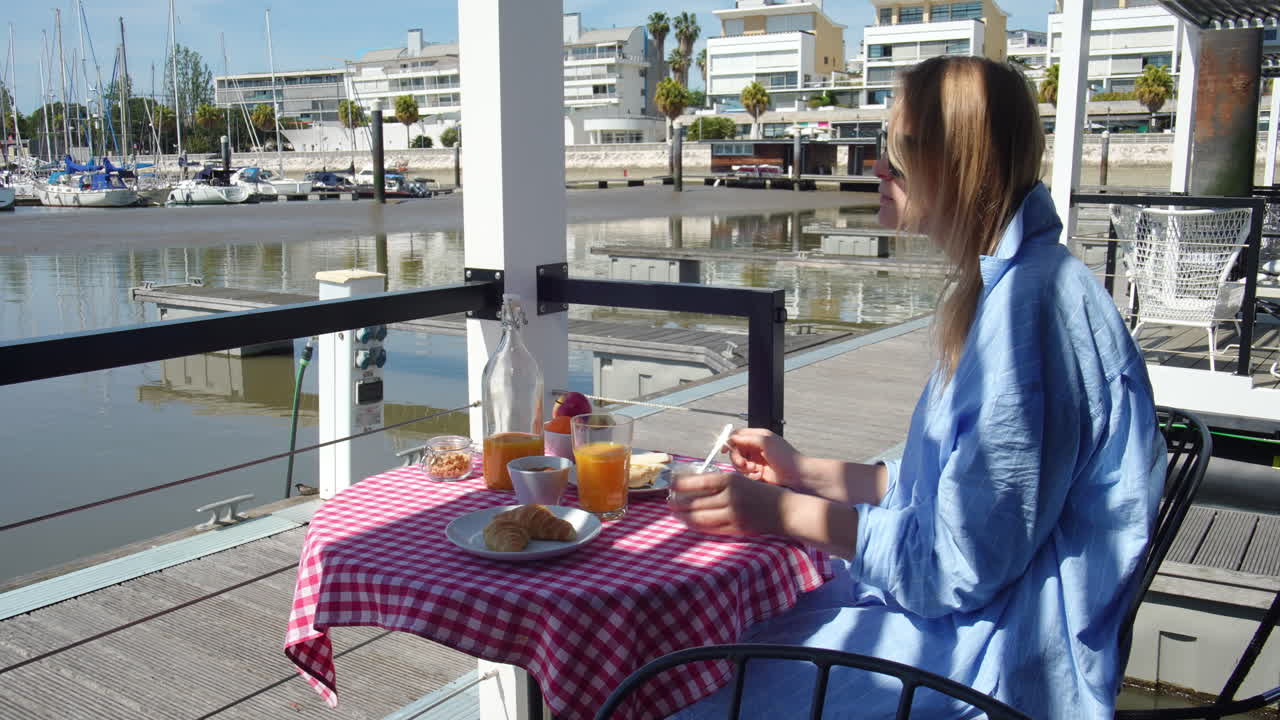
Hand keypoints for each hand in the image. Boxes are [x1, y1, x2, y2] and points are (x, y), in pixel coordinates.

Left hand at [667, 471, 786, 537]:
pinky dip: (697, 526)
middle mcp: (729, 496)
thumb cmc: (763, 492)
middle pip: (695, 501)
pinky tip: (691, 523)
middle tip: (668, 502)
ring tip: (675, 514)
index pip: (697, 481)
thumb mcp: (742, 480)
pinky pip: (711, 528)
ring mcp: (732, 514)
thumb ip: (721, 483)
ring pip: (700, 517)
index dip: (680, 484)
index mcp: (730, 479)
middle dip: (678, 503)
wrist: (786, 511)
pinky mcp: (735, 528)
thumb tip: (694, 485)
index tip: (670, 484)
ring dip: (684, 516)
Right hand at [727, 428, 804, 487]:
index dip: (729, 442)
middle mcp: (755, 448)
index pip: (738, 436)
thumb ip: (747, 438)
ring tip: (754, 470)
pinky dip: (749, 475)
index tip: (724, 449)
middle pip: (735, 450)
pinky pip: (745, 474)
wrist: (797, 476)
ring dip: (743, 467)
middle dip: (737, 458)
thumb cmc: (786, 457)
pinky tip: (758, 476)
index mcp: (758, 437)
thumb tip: (732, 438)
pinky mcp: (757, 473)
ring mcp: (756, 461)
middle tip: (743, 464)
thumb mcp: (766, 442)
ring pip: (738, 463)